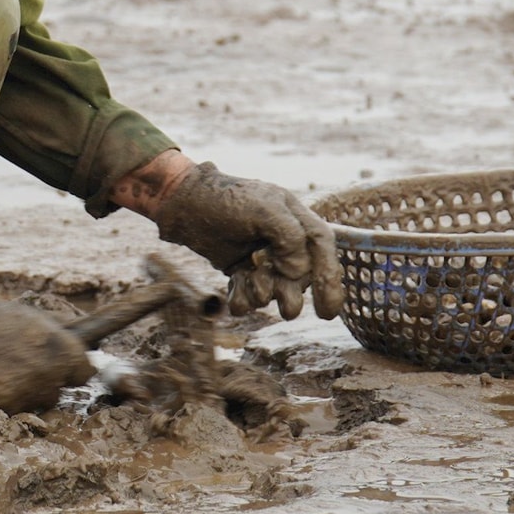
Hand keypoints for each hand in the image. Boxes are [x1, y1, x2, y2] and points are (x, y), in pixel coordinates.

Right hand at [0, 299, 94, 412]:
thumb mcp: (30, 316)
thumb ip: (59, 327)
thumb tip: (86, 330)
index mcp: (63, 351)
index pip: (83, 373)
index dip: (71, 370)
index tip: (59, 367)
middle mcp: (51, 377)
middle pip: (56, 393)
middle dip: (41, 384)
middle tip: (17, 367)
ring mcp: (27, 397)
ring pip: (30, 405)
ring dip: (19, 395)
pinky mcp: (4, 411)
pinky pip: (7, 413)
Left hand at [154, 163, 342, 319]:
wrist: (183, 204)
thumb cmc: (225, 200)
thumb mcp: (263, 209)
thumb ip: (289, 236)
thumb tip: (299, 271)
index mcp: (296, 218)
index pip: (323, 248)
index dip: (331, 279)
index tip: (329, 313)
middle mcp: (283, 240)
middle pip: (301, 276)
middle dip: (292, 293)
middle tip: (286, 306)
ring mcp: (262, 257)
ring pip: (275, 289)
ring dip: (265, 295)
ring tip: (250, 283)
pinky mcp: (241, 269)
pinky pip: (250, 294)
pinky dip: (244, 300)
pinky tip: (235, 296)